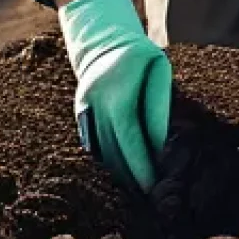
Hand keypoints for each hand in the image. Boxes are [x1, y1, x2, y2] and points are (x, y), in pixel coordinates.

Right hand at [59, 0, 171, 191]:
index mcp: (117, 87)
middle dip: (132, 174)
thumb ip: (158, 105)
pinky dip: (108, 161)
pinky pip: (93, 145)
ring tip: (140, 189)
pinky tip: (123, 173)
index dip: (141, 162)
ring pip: (101, 150)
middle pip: (113, 147)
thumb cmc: (140, 58)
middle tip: (150, 195)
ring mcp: (83, 106)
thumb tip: (159, 144)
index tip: (155, 184)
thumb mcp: (158, 69)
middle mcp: (95, 99)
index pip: (129, 134)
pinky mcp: (79, 113)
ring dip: (120, 172)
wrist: (104, 42)